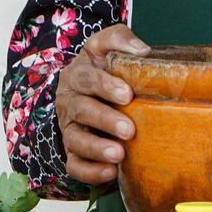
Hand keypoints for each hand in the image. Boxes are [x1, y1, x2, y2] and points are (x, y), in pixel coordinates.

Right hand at [56, 24, 150, 184]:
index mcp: (77, 75)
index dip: (105, 86)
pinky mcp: (73, 151)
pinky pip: (75, 165)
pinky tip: (111, 173)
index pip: (87, 78)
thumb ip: (119, 39)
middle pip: (81, 111)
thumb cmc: (104, 69)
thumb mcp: (106, 47)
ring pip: (75, 140)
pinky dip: (90, 172)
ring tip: (119, 155)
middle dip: (104, 120)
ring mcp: (69, 128)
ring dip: (97, 149)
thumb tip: (143, 52)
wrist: (88, 92)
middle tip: (129, 130)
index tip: (128, 94)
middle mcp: (69, 102)